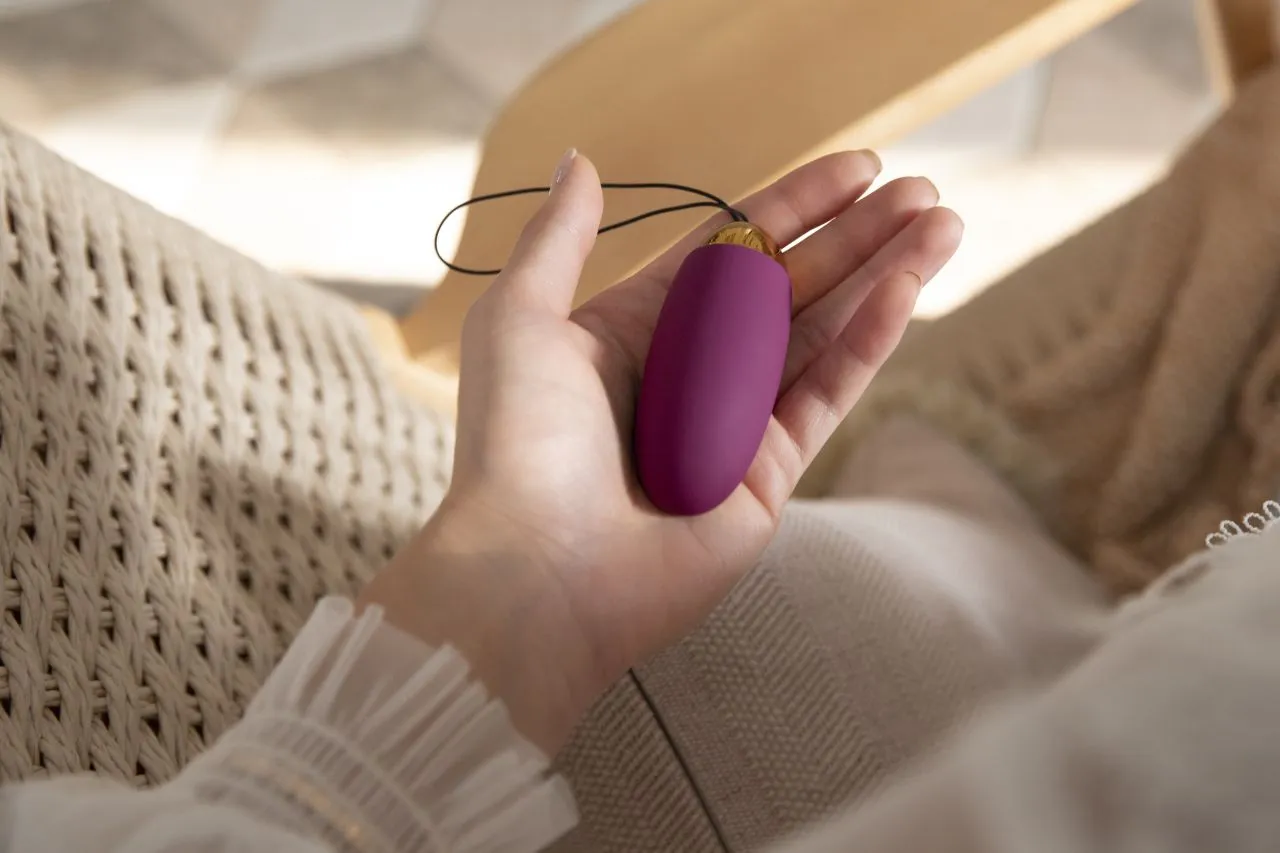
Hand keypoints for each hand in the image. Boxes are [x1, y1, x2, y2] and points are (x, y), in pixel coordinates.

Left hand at [361, 149, 962, 750]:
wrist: (536, 572)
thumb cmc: (516, 443)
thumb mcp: (521, 318)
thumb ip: (560, 237)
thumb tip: (581, 160)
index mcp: (634, 328)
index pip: (730, 247)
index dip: (795, 204)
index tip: (858, 167)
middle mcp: (691, 371)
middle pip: (790, 285)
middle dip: (856, 236)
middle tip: (922, 191)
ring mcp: (734, 424)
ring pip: (823, 334)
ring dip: (884, 277)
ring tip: (943, 224)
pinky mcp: (768, 476)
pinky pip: (826, 394)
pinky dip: (869, 341)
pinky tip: (907, 289)